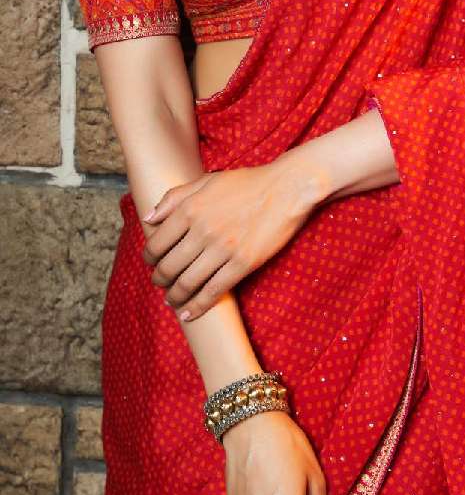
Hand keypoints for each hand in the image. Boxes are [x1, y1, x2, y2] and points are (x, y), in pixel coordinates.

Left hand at [141, 163, 316, 319]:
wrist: (287, 188)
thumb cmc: (248, 183)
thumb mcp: (207, 180)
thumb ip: (174, 197)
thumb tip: (148, 218)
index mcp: (190, 209)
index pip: (157, 243)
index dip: (149, 258)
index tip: (152, 262)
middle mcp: (202, 230)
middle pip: (169, 267)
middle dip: (159, 279)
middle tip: (159, 282)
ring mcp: (222, 249)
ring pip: (187, 283)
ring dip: (174, 297)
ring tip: (172, 300)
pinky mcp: (242, 264)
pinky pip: (213, 292)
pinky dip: (197, 307)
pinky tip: (188, 314)